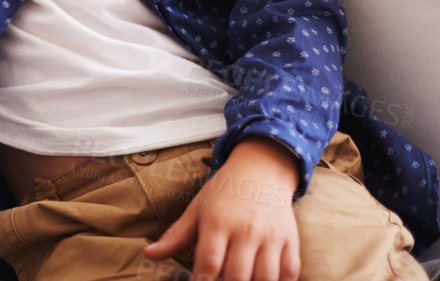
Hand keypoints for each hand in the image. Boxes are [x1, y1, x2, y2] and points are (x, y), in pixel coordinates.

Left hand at [144, 138, 300, 280]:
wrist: (261, 169)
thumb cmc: (224, 192)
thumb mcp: (197, 209)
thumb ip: (176, 235)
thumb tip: (149, 255)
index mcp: (218, 222)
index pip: (209, 263)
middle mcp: (246, 229)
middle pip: (238, 275)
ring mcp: (271, 236)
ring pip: (266, 278)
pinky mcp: (291, 240)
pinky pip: (291, 272)